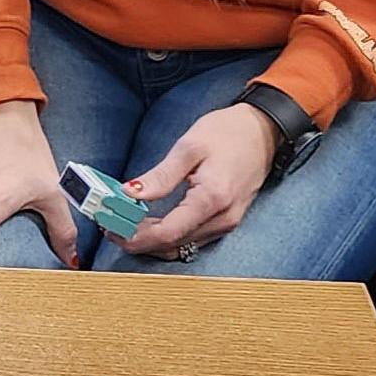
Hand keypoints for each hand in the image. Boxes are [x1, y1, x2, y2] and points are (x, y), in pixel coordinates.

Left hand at [118, 105, 281, 257]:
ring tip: (124, 223)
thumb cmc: (228, 133)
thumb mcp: (189, 147)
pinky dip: (169, 235)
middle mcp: (223, 219)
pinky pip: (193, 238)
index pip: (168, 233)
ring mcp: (227, 223)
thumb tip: (129, 194)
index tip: (112, 229)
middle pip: (173, 244)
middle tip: (110, 226)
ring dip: (152, 240)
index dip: (136, 237)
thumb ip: (161, 176)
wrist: (264, 131)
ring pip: (183, 245)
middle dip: (139, 240)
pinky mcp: (227, 220)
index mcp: (212, 199)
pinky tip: (150, 222)